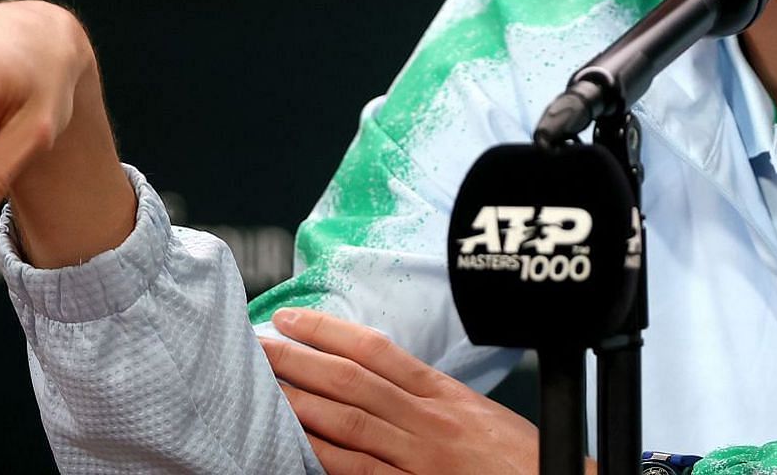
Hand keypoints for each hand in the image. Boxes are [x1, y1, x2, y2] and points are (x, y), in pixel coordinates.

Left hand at [263, 308, 547, 474]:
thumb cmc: (519, 458)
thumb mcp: (477, 413)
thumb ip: (431, 397)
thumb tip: (381, 380)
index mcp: (444, 394)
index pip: (377, 351)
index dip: (329, 332)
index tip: (291, 318)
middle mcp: (428, 422)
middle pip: (352, 384)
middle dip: (300, 361)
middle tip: (257, 345)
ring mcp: (420, 460)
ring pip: (348, 427)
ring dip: (299, 405)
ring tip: (262, 389)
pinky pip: (360, 474)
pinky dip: (325, 460)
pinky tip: (293, 448)